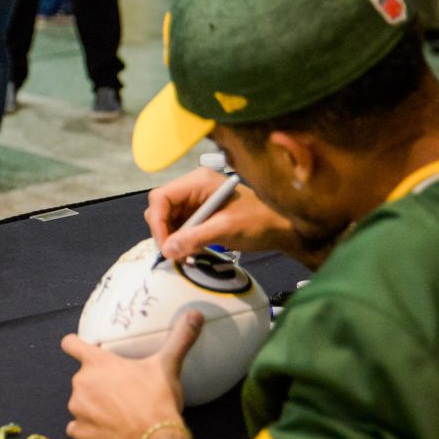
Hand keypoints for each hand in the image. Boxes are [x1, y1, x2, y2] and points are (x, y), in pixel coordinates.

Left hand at [61, 311, 202, 438]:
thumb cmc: (157, 399)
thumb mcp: (168, 365)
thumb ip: (179, 338)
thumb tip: (196, 313)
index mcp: (97, 363)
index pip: (71, 344)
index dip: (73, 344)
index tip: (78, 347)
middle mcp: (81, 383)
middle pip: (82, 378)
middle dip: (97, 383)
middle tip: (120, 390)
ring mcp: (77, 409)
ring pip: (80, 403)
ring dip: (93, 407)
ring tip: (117, 413)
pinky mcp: (79, 433)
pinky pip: (77, 428)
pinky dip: (88, 430)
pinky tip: (106, 432)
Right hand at [145, 167, 295, 260]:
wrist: (281, 228)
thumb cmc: (258, 222)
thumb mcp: (225, 228)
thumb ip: (194, 238)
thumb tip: (166, 250)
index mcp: (197, 181)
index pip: (161, 198)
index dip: (157, 222)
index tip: (165, 246)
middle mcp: (192, 188)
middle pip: (161, 209)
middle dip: (164, 233)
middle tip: (175, 256)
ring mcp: (195, 202)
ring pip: (167, 221)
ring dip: (172, 240)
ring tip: (185, 257)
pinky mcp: (199, 215)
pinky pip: (179, 228)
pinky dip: (181, 242)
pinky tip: (191, 253)